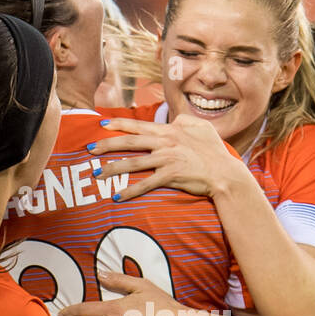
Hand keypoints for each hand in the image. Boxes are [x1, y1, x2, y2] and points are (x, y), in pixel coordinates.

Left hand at [88, 115, 245, 200]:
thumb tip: (174, 119)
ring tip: (98, 174)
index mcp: (170, 130)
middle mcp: (165, 142)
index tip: (101, 125)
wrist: (225, 173)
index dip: (118, 124)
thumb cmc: (215, 152)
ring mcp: (167, 159)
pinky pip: (146, 184)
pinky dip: (131, 190)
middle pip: (130, 141)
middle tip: (89, 148)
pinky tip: (118, 196)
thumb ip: (185, 121)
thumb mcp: (202, 127)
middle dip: (107, 144)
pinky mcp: (171, 176)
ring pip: (134, 162)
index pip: (139, 125)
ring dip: (114, 168)